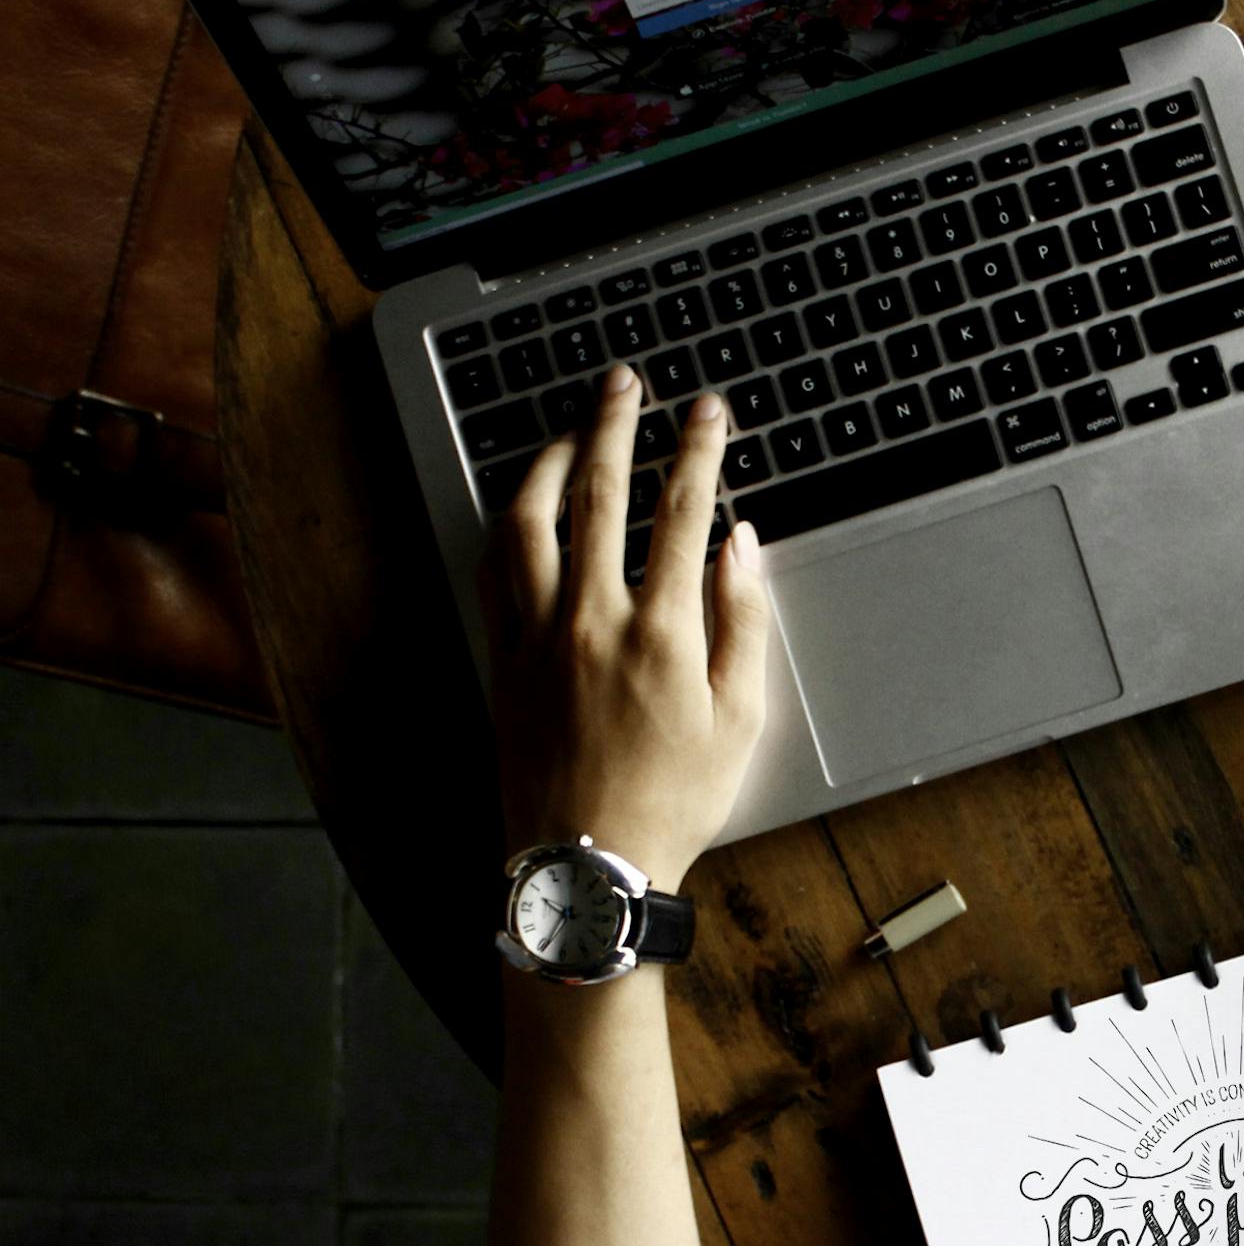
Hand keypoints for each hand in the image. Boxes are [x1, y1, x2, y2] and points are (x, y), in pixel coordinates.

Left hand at [479, 369, 770, 890]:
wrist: (588, 864)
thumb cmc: (674, 801)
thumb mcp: (740, 719)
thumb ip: (744, 622)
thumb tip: (740, 544)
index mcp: (662, 633)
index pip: (680, 512)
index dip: (697, 450)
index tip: (707, 411)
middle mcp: (590, 618)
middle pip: (599, 493)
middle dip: (615, 425)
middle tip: (626, 381)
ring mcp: (537, 634)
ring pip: (532, 518)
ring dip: (551, 460)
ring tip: (571, 428)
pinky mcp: (503, 656)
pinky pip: (496, 566)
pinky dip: (511, 520)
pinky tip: (524, 504)